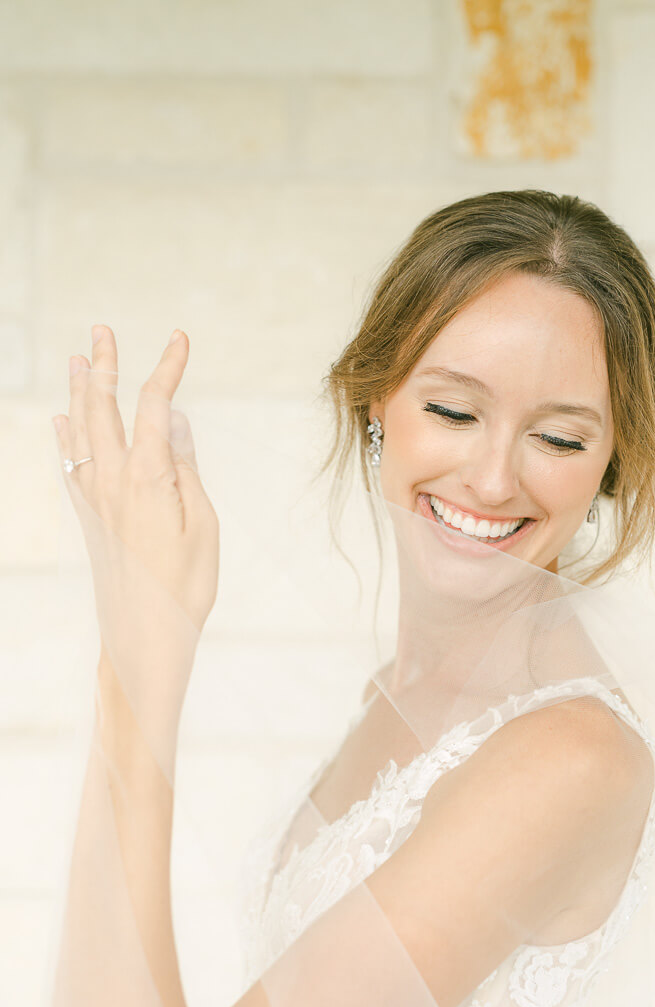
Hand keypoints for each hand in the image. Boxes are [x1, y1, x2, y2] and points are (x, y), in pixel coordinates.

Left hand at [53, 327, 219, 675]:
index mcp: (147, 477)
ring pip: (80, 432)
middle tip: (102, 330)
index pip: (152, 406)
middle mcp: (112, 481)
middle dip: (106, 366)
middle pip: (103, 409)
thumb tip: (171, 419)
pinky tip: (61, 421)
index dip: (165, 367)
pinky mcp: (90, 519)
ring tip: (79, 361)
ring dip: (80, 393)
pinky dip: (65, 437)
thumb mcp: (202, 524)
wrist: (144, 636)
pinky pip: (70, 465)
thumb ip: (184, 466)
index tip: (179, 338)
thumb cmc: (186, 586)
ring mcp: (95, 500)